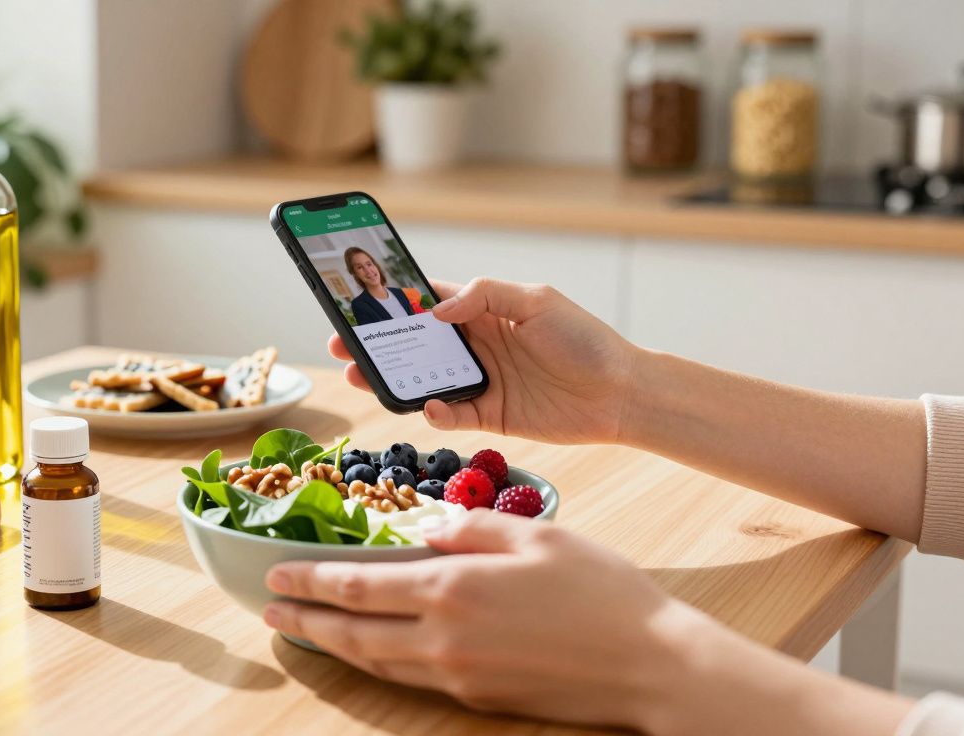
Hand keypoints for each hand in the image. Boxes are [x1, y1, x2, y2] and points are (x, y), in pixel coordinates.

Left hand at [263, 512, 915, 734]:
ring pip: (377, 662)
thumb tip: (428, 527)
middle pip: (353, 632)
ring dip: (334, 646)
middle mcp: (443, 638)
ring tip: (305, 632)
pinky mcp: (479, 698)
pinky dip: (378, 664)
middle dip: (306, 619)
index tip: (277, 573)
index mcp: (453, 588)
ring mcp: (458, 675)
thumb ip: (472, 526)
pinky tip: (372, 652)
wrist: (650, 663)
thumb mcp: (538, 534)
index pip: (359, 585)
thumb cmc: (602, 590)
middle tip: (271, 610)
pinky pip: (411, 678)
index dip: (311, 580)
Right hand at [330, 278, 636, 443]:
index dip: (393, 303)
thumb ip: (485, 296)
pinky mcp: (490, 416)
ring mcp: (481, 382)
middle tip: (342, 345)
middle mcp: (476, 346)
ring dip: (392, 380)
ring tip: (362, 378)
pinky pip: (451, 415)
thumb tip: (436, 311)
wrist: (621, 394)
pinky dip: (435, 412)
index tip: (358, 302)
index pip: (428, 303)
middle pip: (414, 344)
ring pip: (423, 380)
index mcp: (484, 311)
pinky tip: (430, 406)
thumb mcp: (537, 301)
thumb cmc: (585, 340)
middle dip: (377, 345)